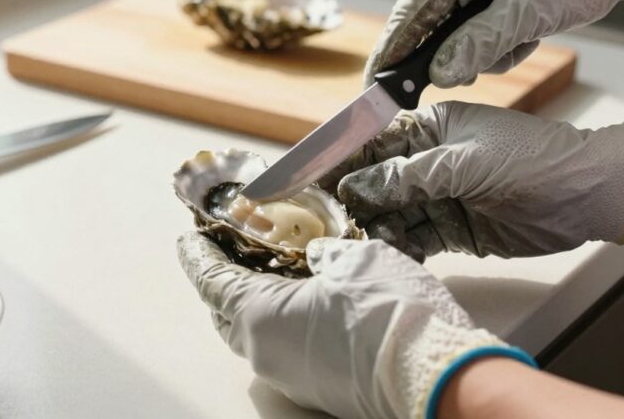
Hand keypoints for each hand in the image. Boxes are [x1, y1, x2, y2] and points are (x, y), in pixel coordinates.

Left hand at [176, 232, 533, 418]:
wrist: (434, 373)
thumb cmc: (391, 311)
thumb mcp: (354, 258)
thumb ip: (323, 252)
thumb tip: (317, 256)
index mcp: (259, 315)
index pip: (210, 280)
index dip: (198, 253)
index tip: (189, 235)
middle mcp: (264, 351)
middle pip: (224, 310)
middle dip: (220, 279)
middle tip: (226, 248)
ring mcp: (288, 375)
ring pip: (252, 333)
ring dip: (250, 301)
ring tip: (264, 269)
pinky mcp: (313, 388)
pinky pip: (280, 348)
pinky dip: (277, 320)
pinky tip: (299, 299)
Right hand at [317, 102, 623, 260]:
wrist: (587, 195)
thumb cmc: (533, 160)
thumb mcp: (464, 162)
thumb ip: (408, 176)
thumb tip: (355, 186)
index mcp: (429, 128)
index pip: (371, 141)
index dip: (338, 159)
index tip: (305, 176)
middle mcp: (428, 161)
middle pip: (374, 181)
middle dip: (351, 200)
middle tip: (329, 220)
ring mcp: (438, 196)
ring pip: (389, 213)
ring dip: (374, 228)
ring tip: (362, 242)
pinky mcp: (451, 229)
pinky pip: (412, 238)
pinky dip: (399, 247)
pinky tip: (390, 255)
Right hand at [363, 0, 623, 87]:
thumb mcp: (526, 13)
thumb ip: (477, 45)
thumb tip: (438, 75)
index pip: (409, 10)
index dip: (390, 52)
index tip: (374, 89)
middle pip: (430, 22)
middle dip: (451, 53)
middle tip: (461, 79)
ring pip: (455, 29)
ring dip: (484, 48)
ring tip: (519, 44)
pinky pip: (476, 24)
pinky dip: (497, 40)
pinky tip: (525, 36)